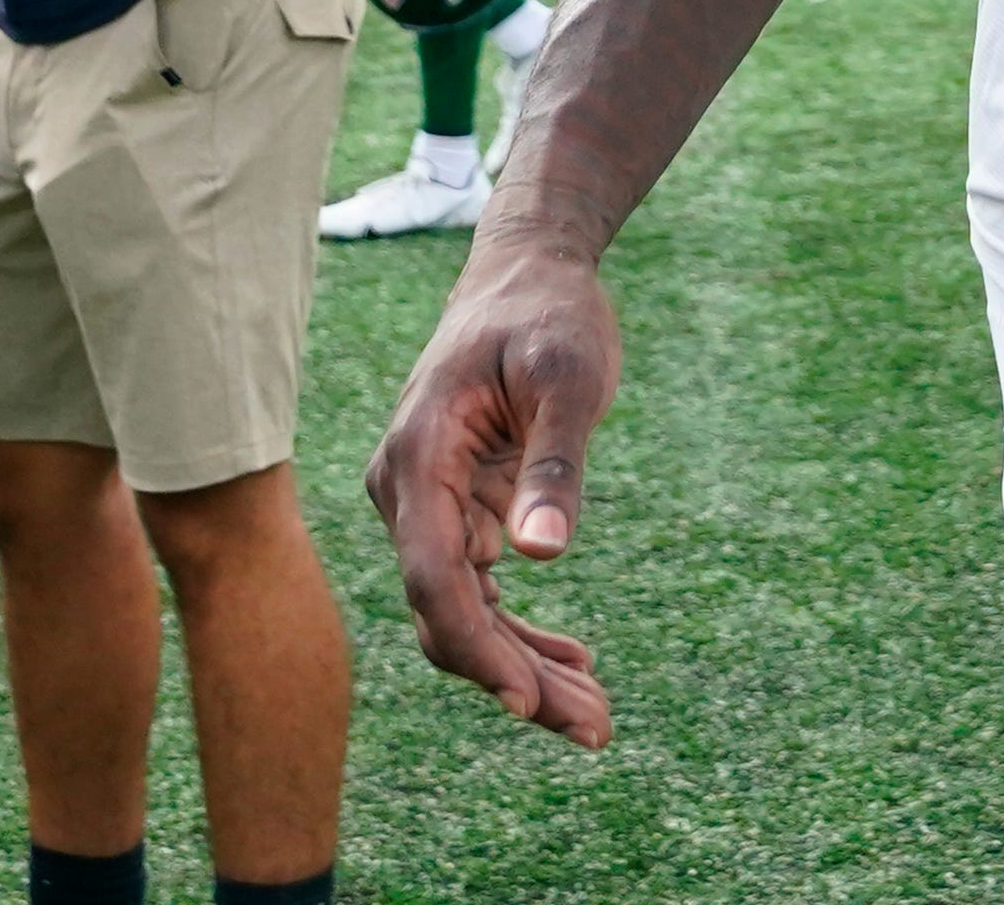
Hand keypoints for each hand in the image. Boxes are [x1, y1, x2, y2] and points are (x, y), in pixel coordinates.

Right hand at [371, 234, 622, 747]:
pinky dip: (520, 632)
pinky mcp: (454, 514)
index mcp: (420, 455)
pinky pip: (478, 592)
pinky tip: (574, 665)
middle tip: (595, 729)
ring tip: (595, 717)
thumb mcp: (569, 375)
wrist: (528, 274)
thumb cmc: (549, 315)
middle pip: (447, 611)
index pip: (435, 576)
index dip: (478, 647)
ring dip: (522, 669)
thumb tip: (543, 557)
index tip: (528, 703)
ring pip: (462, 613)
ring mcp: (426, 506)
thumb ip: (557, 462)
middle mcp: (407, 489)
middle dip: (515, 678)